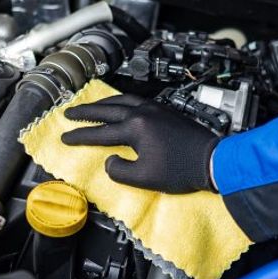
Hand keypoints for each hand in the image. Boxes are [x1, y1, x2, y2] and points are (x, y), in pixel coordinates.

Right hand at [62, 94, 217, 193]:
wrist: (213, 160)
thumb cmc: (181, 170)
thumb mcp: (145, 178)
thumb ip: (120, 170)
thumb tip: (110, 162)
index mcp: (135, 128)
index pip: (100, 133)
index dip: (81, 137)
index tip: (65, 138)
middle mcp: (143, 113)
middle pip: (107, 110)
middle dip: (86, 112)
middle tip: (69, 113)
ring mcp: (156, 109)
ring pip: (122, 100)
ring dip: (103, 103)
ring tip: (91, 108)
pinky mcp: (166, 110)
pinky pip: (136, 100)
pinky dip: (121, 101)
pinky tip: (120, 105)